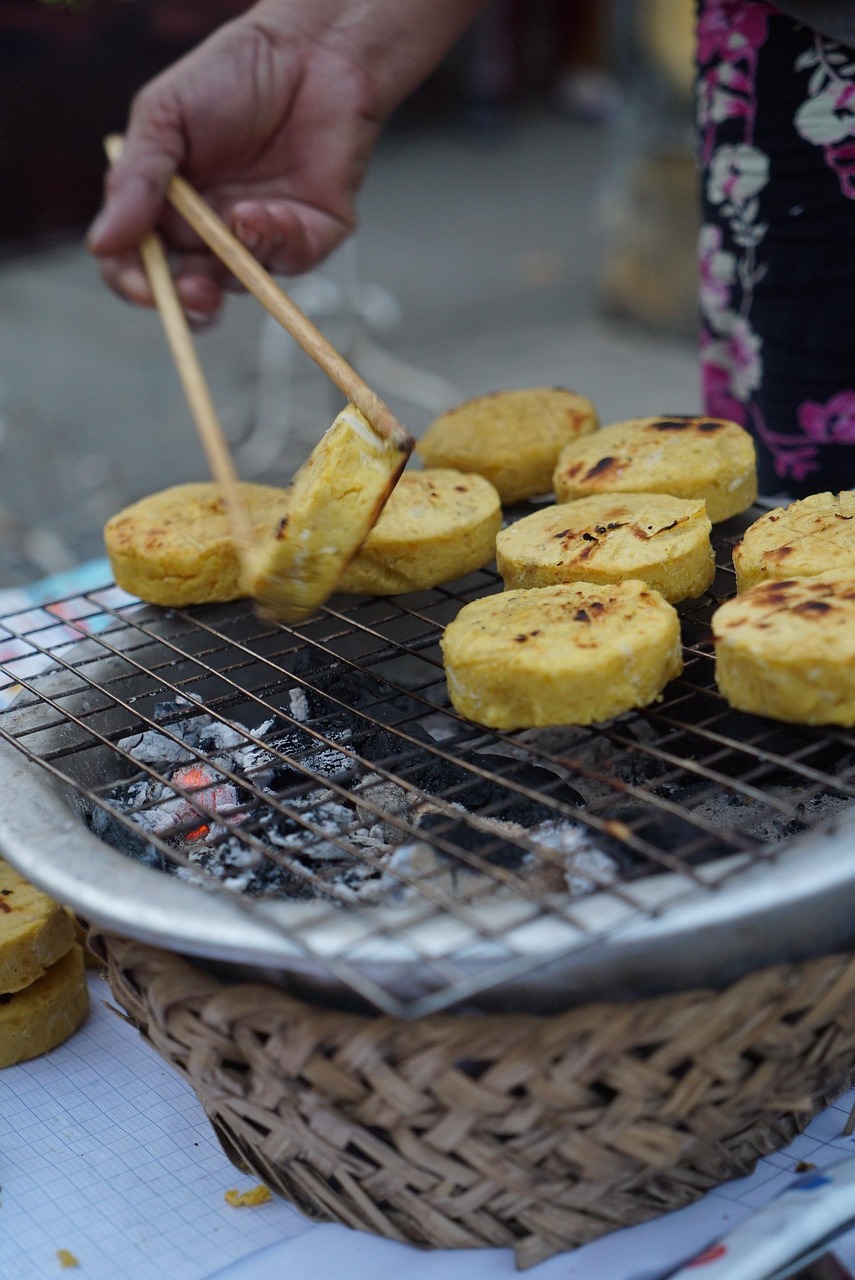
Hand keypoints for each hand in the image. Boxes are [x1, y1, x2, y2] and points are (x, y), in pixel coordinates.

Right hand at [88, 0, 487, 324]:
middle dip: (191, 301)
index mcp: (168, 209)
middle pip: (191, 291)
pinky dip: (276, 241)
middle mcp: (212, 232)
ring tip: (240, 217)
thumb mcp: (164, 117)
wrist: (308, 51)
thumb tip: (101, 243)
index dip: (137, 285)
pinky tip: (269, 210)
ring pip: (242, 282)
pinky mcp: (309, 235)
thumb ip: (135, 181)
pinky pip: (290, 260)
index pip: (140, 265)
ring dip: (237, 262)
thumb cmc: (231, 75)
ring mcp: (261, 238)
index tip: (144, 290)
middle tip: (196, 292)